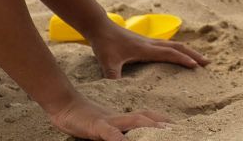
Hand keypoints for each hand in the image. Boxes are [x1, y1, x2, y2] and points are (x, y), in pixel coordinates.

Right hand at [49, 96, 169, 140]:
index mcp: (123, 118)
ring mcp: (108, 120)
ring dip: (149, 126)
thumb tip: (128, 135)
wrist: (64, 106)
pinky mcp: (95, 126)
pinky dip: (118, 138)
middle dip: (162, 123)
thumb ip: (119, 130)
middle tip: (178, 130)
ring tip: (162, 133)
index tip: (178, 127)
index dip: (163, 121)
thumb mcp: (106, 127)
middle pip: (145, 117)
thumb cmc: (85, 119)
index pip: (147, 117)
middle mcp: (119, 118)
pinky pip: (109, 132)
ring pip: (132, 121)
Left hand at [90, 24, 207, 78]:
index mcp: (145, 49)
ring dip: (188, 51)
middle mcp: (150, 44)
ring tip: (199, 59)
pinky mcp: (145, 42)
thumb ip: (113, 76)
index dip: (183, 59)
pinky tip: (179, 54)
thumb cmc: (105, 44)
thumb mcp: (107, 63)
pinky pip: (167, 45)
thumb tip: (117, 91)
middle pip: (178, 47)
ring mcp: (149, 42)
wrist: (100, 26)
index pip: (169, 54)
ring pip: (174, 45)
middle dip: (193, 54)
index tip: (196, 66)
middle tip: (207, 62)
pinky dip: (178, 49)